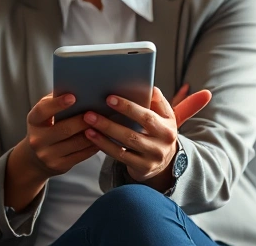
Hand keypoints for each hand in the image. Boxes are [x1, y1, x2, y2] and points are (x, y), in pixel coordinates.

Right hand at [22, 93, 98, 179]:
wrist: (36, 158)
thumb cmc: (46, 127)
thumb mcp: (45, 114)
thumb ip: (56, 102)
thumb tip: (78, 88)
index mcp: (34, 121)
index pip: (43, 110)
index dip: (57, 104)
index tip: (73, 96)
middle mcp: (38, 139)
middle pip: (64, 129)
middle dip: (83, 120)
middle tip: (98, 111)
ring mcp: (48, 155)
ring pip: (76, 143)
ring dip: (93, 133)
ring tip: (106, 123)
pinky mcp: (60, 165)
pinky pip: (82, 154)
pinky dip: (94, 145)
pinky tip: (103, 137)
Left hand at [82, 86, 210, 186]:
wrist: (166, 160)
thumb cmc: (158, 129)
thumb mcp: (164, 115)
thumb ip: (157, 101)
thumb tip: (149, 86)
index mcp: (168, 126)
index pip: (147, 116)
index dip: (128, 107)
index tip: (109, 98)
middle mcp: (162, 144)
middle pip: (133, 133)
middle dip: (110, 123)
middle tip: (90, 112)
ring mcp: (152, 158)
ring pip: (124, 145)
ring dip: (104, 133)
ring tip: (87, 122)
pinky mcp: (142, 168)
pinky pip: (120, 156)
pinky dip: (104, 145)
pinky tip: (90, 135)